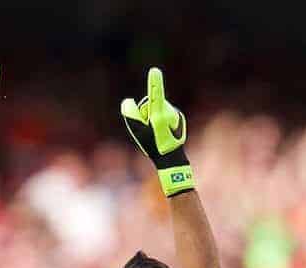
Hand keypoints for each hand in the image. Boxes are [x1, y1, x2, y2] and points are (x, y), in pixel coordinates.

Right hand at [121, 67, 194, 195]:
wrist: (171, 158)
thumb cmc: (153, 146)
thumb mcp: (138, 132)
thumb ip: (130, 115)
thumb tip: (128, 101)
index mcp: (160, 116)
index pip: (156, 95)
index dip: (154, 83)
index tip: (154, 71)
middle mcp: (169, 112)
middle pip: (150, 102)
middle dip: (145, 112)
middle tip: (147, 129)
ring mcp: (175, 113)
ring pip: (157, 107)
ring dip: (153, 116)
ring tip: (156, 131)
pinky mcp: (177, 115)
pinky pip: (163, 112)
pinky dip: (160, 119)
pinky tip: (162, 131)